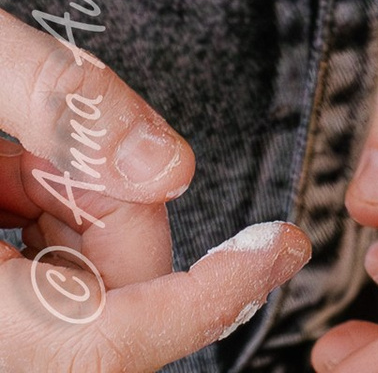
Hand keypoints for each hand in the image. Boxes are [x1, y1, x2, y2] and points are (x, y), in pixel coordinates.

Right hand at [0, 1, 306, 362]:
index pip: (110, 344)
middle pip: (111, 295)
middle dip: (119, 201)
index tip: (280, 247)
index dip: (210, 296)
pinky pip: (45, 269)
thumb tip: (171, 166)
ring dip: (77, 198)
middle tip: (61, 136)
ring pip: (83, 281)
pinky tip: (9, 166)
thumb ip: (65, 104)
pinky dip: (48, 207)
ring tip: (11, 149)